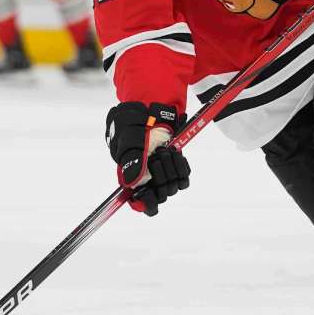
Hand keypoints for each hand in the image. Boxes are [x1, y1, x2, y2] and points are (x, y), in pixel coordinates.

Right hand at [105, 102, 190, 216]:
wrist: (150, 109)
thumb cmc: (133, 125)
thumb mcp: (129, 140)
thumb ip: (131, 162)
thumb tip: (131, 185)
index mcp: (132, 179)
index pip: (142, 204)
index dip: (147, 202)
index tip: (148, 191)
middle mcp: (148, 180)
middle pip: (160, 195)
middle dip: (160, 175)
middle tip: (156, 156)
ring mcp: (163, 174)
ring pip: (173, 187)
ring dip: (170, 168)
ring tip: (164, 150)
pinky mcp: (176, 167)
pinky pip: (184, 178)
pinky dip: (181, 166)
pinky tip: (175, 153)